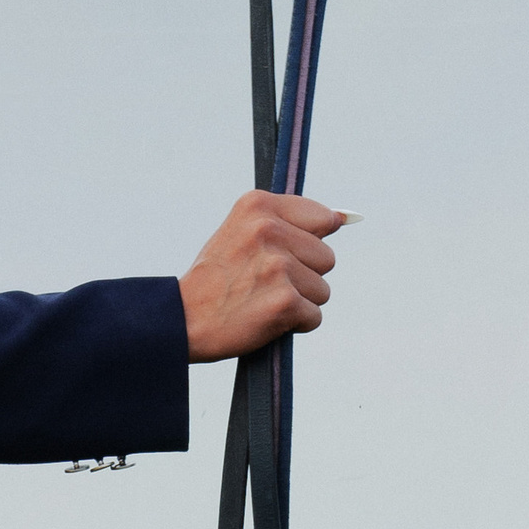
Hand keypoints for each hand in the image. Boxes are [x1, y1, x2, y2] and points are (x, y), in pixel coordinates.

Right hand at [179, 192, 348, 360]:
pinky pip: (314, 315)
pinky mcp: (285, 301)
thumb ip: (288, 221)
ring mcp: (278, 266)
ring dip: (299, 300)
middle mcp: (268, 230)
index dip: (308, 242)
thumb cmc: (217, 278)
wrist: (184, 319)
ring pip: (322, 289)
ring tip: (262, 299)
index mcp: (257, 206)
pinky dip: (295, 323)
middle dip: (303, 275)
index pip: (322, 217)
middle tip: (264, 281)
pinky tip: (266, 317)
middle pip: (327, 257)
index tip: (288, 254)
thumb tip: (343, 217)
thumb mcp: (242, 231)